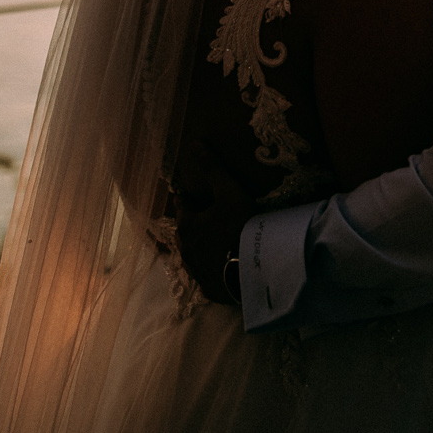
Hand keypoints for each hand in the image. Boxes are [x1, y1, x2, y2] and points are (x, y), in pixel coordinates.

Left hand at [172, 141, 253, 303]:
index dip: (184, 198)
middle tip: (195, 217)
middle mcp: (187, 249)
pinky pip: (205, 275)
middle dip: (188, 224)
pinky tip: (216, 268)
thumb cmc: (238, 228)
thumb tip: (195, 143)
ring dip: (197, 248)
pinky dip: (209, 269)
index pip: (182, 207)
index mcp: (189, 225)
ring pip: (192, 256)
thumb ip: (213, 169)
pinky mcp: (209, 288)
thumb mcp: (229, 193)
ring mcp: (197, 271)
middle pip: (184, 232)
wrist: (250, 272)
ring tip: (206, 243)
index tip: (183, 193)